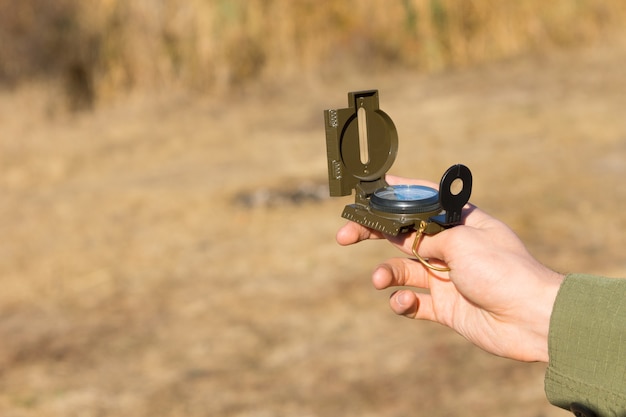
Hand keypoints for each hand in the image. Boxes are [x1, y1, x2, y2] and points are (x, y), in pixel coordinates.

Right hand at [336, 175, 563, 361]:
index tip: (371, 188)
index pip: (422, 202)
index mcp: (460, 223)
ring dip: (386, 273)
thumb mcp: (461, 240)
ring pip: (403, 269)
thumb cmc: (501, 270)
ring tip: (380, 280)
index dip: (397, 195)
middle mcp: (451, 248)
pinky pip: (414, 303)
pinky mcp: (445, 307)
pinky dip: (402, 302)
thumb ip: (429, 238)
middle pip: (402, 235)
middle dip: (373, 233)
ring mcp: (446, 278)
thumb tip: (411, 241)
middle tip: (344, 234)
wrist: (530, 319)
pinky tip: (403, 303)